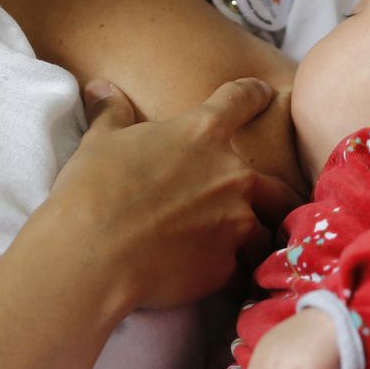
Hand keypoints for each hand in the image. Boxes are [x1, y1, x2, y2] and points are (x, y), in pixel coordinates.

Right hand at [45, 78, 299, 310]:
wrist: (92, 252)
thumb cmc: (93, 189)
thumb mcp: (99, 142)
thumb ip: (111, 114)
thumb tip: (100, 88)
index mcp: (203, 134)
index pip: (240, 100)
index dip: (254, 94)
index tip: (263, 93)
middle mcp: (232, 176)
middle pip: (277, 186)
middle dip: (273, 197)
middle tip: (264, 206)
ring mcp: (234, 224)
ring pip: (265, 235)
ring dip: (254, 242)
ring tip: (241, 253)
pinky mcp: (224, 267)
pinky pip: (239, 273)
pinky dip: (230, 276)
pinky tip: (212, 280)